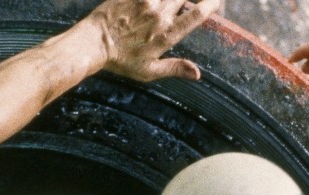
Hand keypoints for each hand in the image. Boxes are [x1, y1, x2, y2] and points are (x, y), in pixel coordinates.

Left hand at [88, 0, 219, 81]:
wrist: (93, 44)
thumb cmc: (121, 60)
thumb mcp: (149, 71)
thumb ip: (175, 68)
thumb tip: (197, 74)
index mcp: (167, 35)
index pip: (196, 15)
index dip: (210, 5)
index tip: (215, 2)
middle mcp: (160, 15)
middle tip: (199, 0)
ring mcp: (146, 1)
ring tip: (175, 3)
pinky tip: (156, 1)